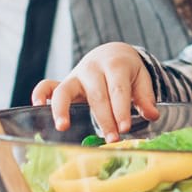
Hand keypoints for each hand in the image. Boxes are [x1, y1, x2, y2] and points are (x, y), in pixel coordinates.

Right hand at [32, 42, 156, 137]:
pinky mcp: (63, 82)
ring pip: (66, 90)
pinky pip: (47, 85)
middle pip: (96, 95)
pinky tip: (38, 107)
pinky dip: (40, 94)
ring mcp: (75, 75)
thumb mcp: (141, 79)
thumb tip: (152, 115)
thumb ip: (145, 97)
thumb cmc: (127, 71)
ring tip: (63, 127)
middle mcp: (93, 68)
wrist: (112, 53)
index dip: (121, 110)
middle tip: (112, 139)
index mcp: (115, 65)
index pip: (118, 90)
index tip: (125, 128)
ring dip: (63, 108)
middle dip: (104, 118)